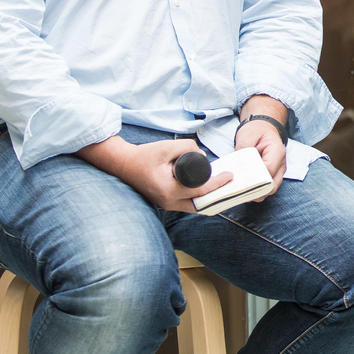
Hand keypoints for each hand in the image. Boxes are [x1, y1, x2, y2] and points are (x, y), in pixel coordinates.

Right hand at [76, 135, 232, 212]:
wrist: (123, 164)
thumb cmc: (144, 156)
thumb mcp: (166, 147)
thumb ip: (187, 148)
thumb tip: (202, 156)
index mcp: (170, 191)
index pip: (200, 191)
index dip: (218, 184)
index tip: (230, 176)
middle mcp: (169, 202)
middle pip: (200, 205)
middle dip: (217, 195)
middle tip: (229, 184)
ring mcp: (166, 205)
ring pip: (193, 207)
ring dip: (208, 198)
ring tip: (221, 186)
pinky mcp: (165, 202)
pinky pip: (186, 204)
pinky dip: (198, 198)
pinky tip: (207, 190)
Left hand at [237, 95, 287, 199]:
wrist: (263, 128)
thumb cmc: (256, 130)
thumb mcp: (247, 135)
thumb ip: (244, 150)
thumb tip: (239, 167)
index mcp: (277, 151)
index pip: (269, 169)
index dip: (256, 177)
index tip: (242, 180)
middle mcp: (281, 164)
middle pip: (273, 185)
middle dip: (257, 190)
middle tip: (240, 191)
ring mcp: (278, 172)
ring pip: (270, 189)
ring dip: (257, 193)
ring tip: (241, 192)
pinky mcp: (272, 176)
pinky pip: (266, 188)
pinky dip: (256, 190)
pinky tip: (244, 190)